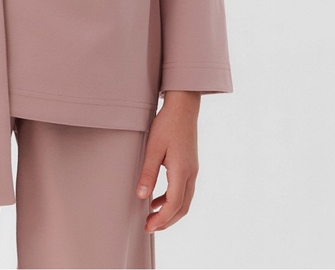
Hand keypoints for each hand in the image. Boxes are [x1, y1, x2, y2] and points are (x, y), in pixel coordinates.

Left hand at [135, 91, 199, 232]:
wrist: (183, 106)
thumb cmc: (167, 124)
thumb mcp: (153, 147)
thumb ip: (148, 173)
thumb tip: (141, 196)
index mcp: (182, 171)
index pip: (174, 205)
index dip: (161, 220)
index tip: (147, 227)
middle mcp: (191, 173)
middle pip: (182, 208)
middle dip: (166, 221)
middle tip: (149, 227)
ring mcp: (193, 170)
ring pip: (185, 201)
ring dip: (170, 212)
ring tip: (152, 217)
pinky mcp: (190, 165)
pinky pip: (184, 190)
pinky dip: (172, 200)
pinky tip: (157, 199)